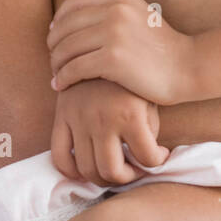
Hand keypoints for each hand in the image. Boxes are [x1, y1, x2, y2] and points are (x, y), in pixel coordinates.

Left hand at [47, 0, 195, 104]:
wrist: (187, 67)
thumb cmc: (165, 45)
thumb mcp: (147, 12)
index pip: (75, 2)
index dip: (59, 19)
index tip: (53, 34)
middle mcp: (115, 11)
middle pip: (66, 26)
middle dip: (53, 44)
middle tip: (51, 58)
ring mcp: (113, 34)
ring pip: (67, 48)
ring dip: (56, 63)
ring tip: (55, 74)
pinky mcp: (112, 60)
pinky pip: (75, 68)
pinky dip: (63, 78)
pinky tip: (60, 86)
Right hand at [50, 77, 169, 186]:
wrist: (106, 43)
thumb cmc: (135, 73)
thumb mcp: (149, 98)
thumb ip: (147, 128)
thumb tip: (142, 156)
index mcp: (130, 114)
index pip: (148, 158)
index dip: (158, 161)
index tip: (161, 154)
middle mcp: (102, 119)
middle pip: (112, 172)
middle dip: (128, 177)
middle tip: (135, 168)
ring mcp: (79, 119)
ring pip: (87, 169)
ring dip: (103, 177)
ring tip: (115, 166)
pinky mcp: (62, 116)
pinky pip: (60, 156)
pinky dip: (72, 171)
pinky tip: (86, 167)